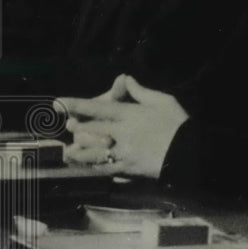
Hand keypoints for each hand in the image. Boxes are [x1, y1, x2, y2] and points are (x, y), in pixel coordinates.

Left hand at [56, 76, 188, 177]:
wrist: (189, 153)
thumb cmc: (178, 124)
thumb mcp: (163, 101)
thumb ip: (140, 92)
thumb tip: (125, 79)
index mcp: (130, 115)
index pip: (97, 108)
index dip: (76, 105)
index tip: (58, 103)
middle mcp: (122, 133)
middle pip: (90, 131)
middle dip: (76, 129)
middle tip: (67, 128)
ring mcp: (122, 152)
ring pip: (92, 152)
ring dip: (79, 152)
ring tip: (69, 152)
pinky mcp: (127, 169)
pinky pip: (105, 169)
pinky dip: (94, 167)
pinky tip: (88, 167)